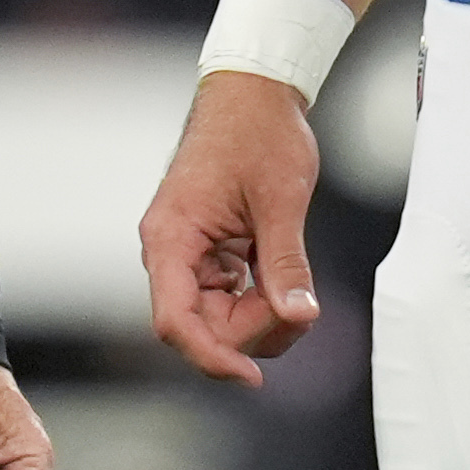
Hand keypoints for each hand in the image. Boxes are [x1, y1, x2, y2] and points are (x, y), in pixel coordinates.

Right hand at [139, 71, 324, 386]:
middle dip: (252, 330)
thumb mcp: (281, 199)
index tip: (254, 377)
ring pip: (217, 319)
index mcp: (171, 237)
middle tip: (298, 303)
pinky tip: (281, 276)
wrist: (254, 92)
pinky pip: (229, 299)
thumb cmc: (258, 132)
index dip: (212, 356)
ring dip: (260, 318)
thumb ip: (286, 263)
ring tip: (294, 288)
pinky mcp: (209, 252)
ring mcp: (189, 254)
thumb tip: (299, 317)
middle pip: (200, 327)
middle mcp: (170, 251)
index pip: (175, 322)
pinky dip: (260, 300)